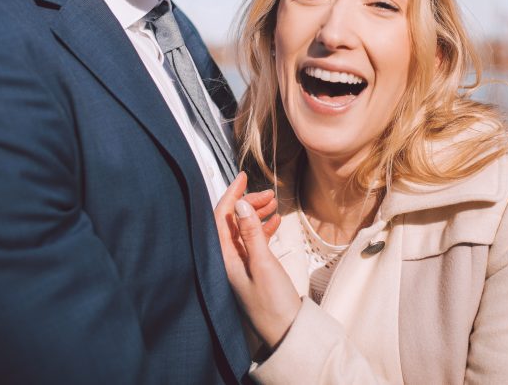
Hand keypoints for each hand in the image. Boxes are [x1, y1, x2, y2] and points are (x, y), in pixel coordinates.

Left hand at [215, 173, 302, 349]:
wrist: (286, 332)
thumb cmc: (272, 303)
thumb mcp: (263, 263)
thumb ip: (251, 233)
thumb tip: (240, 204)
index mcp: (225, 258)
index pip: (221, 218)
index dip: (231, 195)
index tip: (242, 176)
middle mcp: (228, 261)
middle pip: (232, 222)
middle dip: (247, 203)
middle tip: (267, 193)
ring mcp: (240, 266)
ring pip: (244, 230)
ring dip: (256, 214)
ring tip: (273, 204)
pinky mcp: (253, 271)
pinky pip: (253, 242)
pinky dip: (263, 229)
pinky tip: (274, 222)